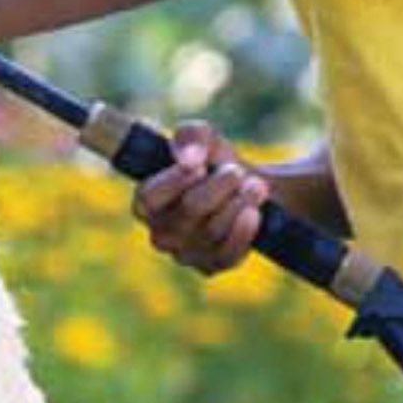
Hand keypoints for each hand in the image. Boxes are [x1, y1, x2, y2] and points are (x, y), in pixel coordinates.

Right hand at [131, 121, 267, 275]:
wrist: (246, 185)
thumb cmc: (213, 160)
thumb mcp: (202, 137)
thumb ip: (191, 137)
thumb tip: (190, 158)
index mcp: (146, 202)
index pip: (147, 200)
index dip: (173, 183)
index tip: (200, 167)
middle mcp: (160, 233)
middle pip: (188, 212)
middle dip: (218, 187)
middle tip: (237, 171)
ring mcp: (185, 254)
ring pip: (211, 232)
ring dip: (238, 204)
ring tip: (255, 185)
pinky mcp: (212, 266)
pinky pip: (226, 254)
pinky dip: (243, 231)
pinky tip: (253, 212)